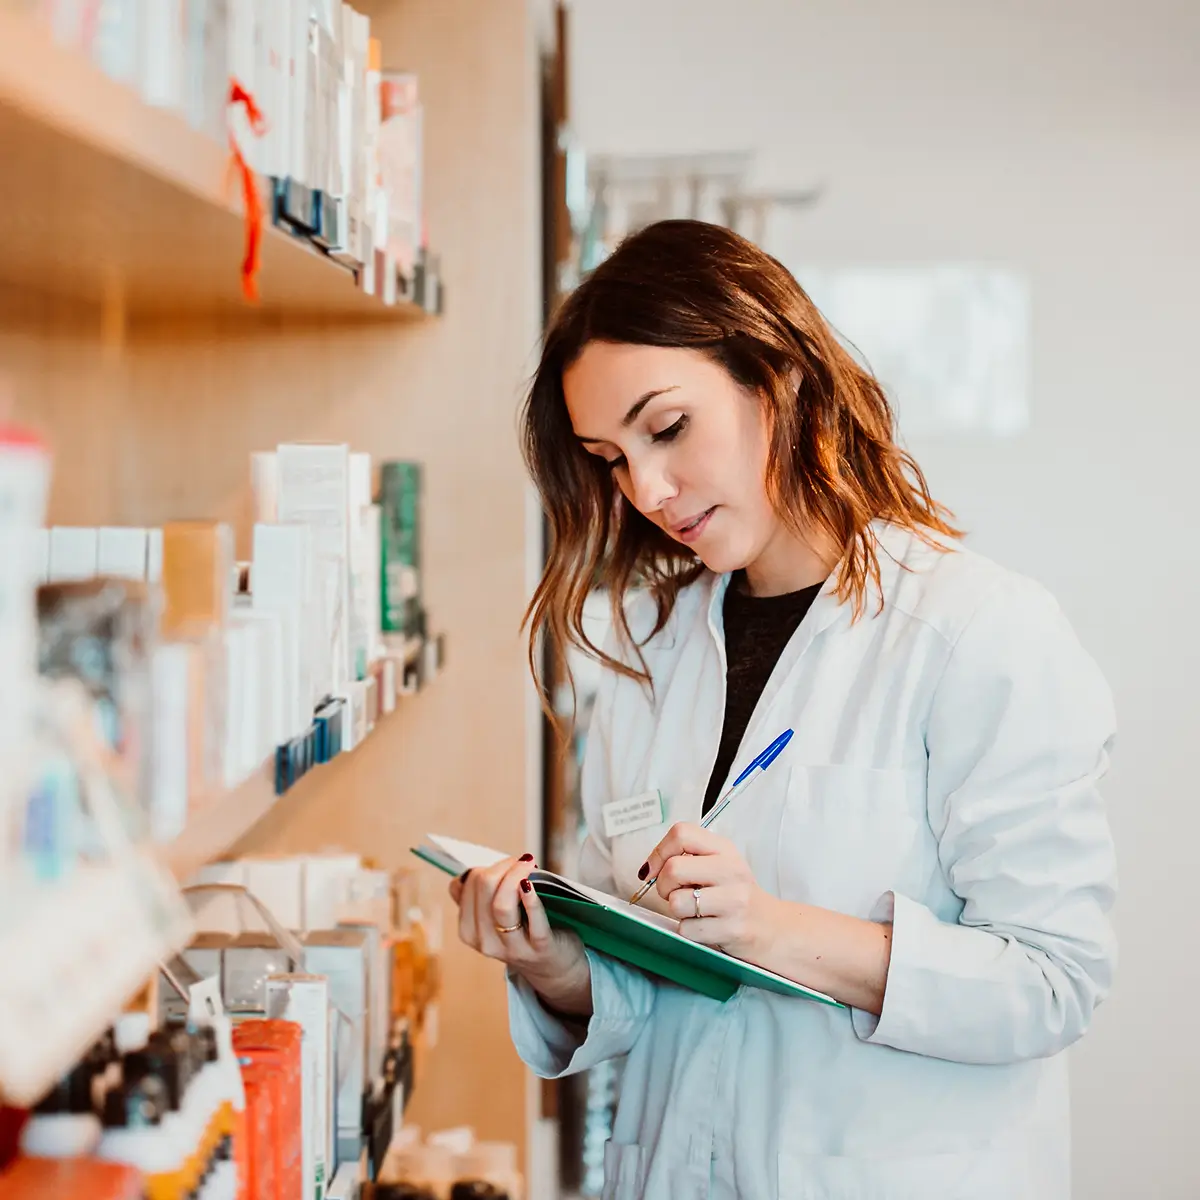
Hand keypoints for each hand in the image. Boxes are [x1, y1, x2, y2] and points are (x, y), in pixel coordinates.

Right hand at [449, 854, 592, 1015]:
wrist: (554, 968)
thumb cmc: (525, 932)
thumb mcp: (494, 919)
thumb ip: (476, 898)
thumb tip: (460, 879)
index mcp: (470, 931)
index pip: (468, 885)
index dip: (488, 866)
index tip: (507, 864)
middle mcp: (486, 943)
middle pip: (484, 889)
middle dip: (503, 866)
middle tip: (523, 862)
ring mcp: (513, 948)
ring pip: (502, 905)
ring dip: (516, 876)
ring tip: (530, 865)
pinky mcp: (540, 948)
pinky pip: (533, 922)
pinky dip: (531, 900)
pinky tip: (531, 885)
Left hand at [642, 822, 784, 963]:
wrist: (771, 926)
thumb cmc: (734, 893)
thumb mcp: (718, 863)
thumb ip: (687, 856)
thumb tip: (648, 869)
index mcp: (724, 849)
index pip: (681, 833)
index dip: (659, 852)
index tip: (654, 869)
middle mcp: (731, 870)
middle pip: (673, 869)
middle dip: (663, 886)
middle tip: (674, 893)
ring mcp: (734, 900)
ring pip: (677, 902)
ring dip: (677, 911)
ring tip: (694, 910)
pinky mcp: (732, 929)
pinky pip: (688, 930)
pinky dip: (689, 931)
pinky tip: (706, 926)